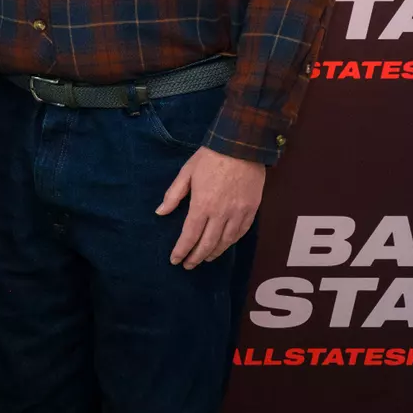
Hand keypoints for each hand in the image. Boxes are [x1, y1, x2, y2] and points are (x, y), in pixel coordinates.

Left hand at [156, 146, 265, 268]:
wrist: (241, 147)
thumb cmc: (210, 158)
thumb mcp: (186, 173)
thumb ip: (173, 195)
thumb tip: (160, 212)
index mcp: (202, 205)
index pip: (190, 235)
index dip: (182, 250)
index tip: (175, 260)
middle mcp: (221, 214)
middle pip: (207, 243)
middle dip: (196, 257)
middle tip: (188, 265)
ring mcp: (238, 213)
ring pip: (226, 242)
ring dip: (214, 253)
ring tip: (204, 259)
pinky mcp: (251, 210)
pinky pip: (241, 233)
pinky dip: (231, 243)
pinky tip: (224, 246)